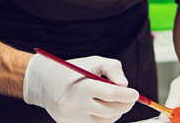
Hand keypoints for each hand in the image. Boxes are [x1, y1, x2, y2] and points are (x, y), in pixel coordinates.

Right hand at [23, 53, 138, 122]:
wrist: (44, 83)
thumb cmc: (73, 70)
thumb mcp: (93, 62)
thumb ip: (112, 68)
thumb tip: (125, 85)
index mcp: (81, 86)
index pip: (110, 94)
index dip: (126, 95)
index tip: (135, 94)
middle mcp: (75, 103)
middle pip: (109, 110)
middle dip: (125, 105)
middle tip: (131, 99)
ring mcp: (71, 117)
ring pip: (103, 121)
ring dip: (116, 113)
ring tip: (117, 103)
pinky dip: (104, 119)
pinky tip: (106, 109)